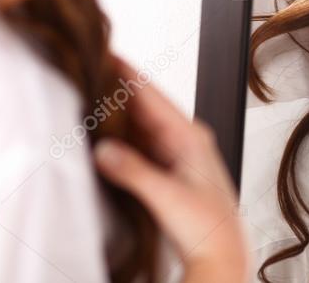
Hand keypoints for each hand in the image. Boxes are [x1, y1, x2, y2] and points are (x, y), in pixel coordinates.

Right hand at [93, 57, 249, 278]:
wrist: (221, 255)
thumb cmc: (208, 227)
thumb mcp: (168, 197)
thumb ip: (134, 172)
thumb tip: (103, 149)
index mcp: (190, 136)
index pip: (152, 95)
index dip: (128, 74)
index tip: (107, 53)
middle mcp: (183, 139)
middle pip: (143, 107)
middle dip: (116, 91)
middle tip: (86, 72)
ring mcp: (173, 154)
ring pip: (138, 125)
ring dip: (115, 114)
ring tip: (87, 95)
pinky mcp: (164, 170)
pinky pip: (137, 145)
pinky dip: (119, 137)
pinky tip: (101, 133)